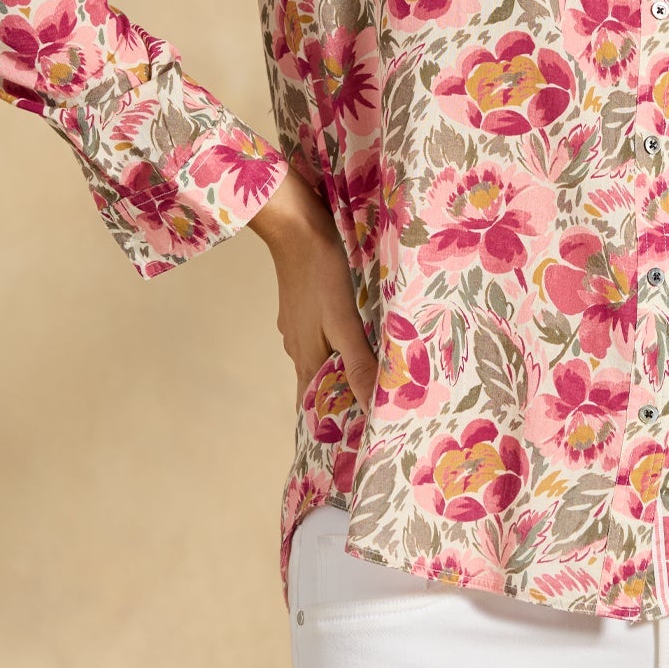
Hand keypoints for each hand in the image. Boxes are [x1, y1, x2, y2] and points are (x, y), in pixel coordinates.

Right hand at [249, 174, 379, 417]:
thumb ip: (359, 364)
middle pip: (319, 383)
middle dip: (342, 396)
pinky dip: (338, 342)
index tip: (354, 439)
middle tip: (372, 407)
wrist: (296, 228)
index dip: (332, 424)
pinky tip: (356, 333)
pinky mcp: (302, 304)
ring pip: (321, 356)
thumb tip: (371, 410)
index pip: (315, 406)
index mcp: (307, 359)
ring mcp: (297, 324)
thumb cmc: (322, 276)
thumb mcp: (345, 323)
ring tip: (371, 373)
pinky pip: (321, 333)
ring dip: (341, 367)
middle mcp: (298, 347)